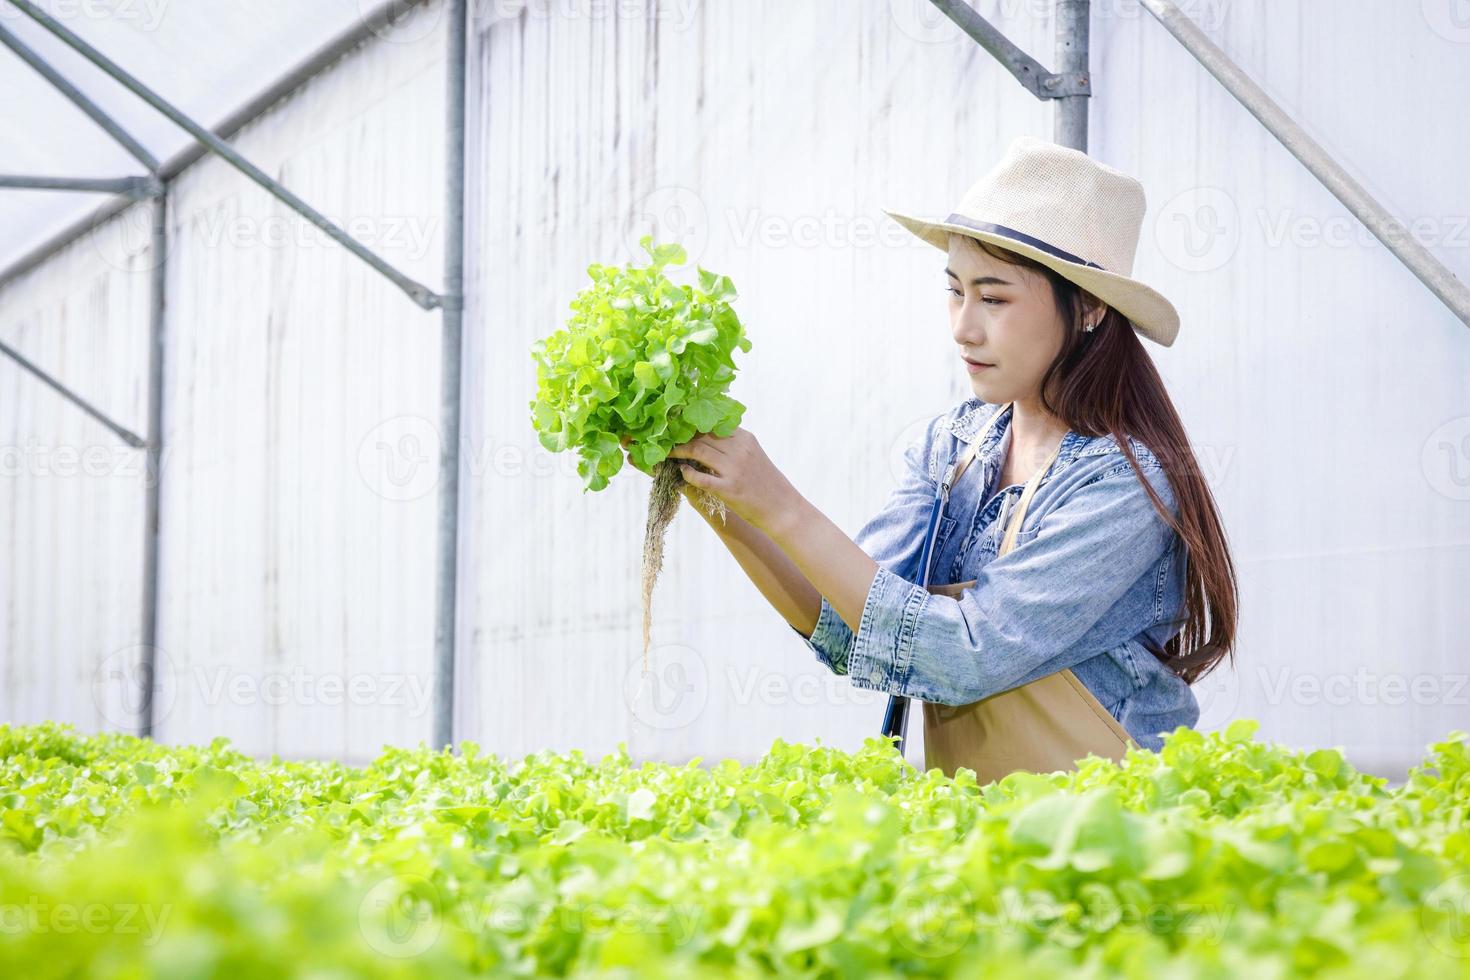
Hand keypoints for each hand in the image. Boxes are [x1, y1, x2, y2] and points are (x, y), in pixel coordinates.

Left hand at [664, 427, 800, 532]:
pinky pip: (701, 478)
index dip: (692, 424)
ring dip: (679, 451)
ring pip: (698, 451)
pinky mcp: (729, 489)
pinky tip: (682, 472)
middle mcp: (739, 450)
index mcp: (745, 439)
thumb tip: (708, 437)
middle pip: (702, 435)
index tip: (677, 425)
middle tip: (666, 438)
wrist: (782, 507)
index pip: (712, 424)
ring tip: (668, 453)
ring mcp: (734, 469)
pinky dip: (688, 474)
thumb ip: (734, 444)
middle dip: (681, 436)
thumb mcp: (753, 455)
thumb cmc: (766, 482)